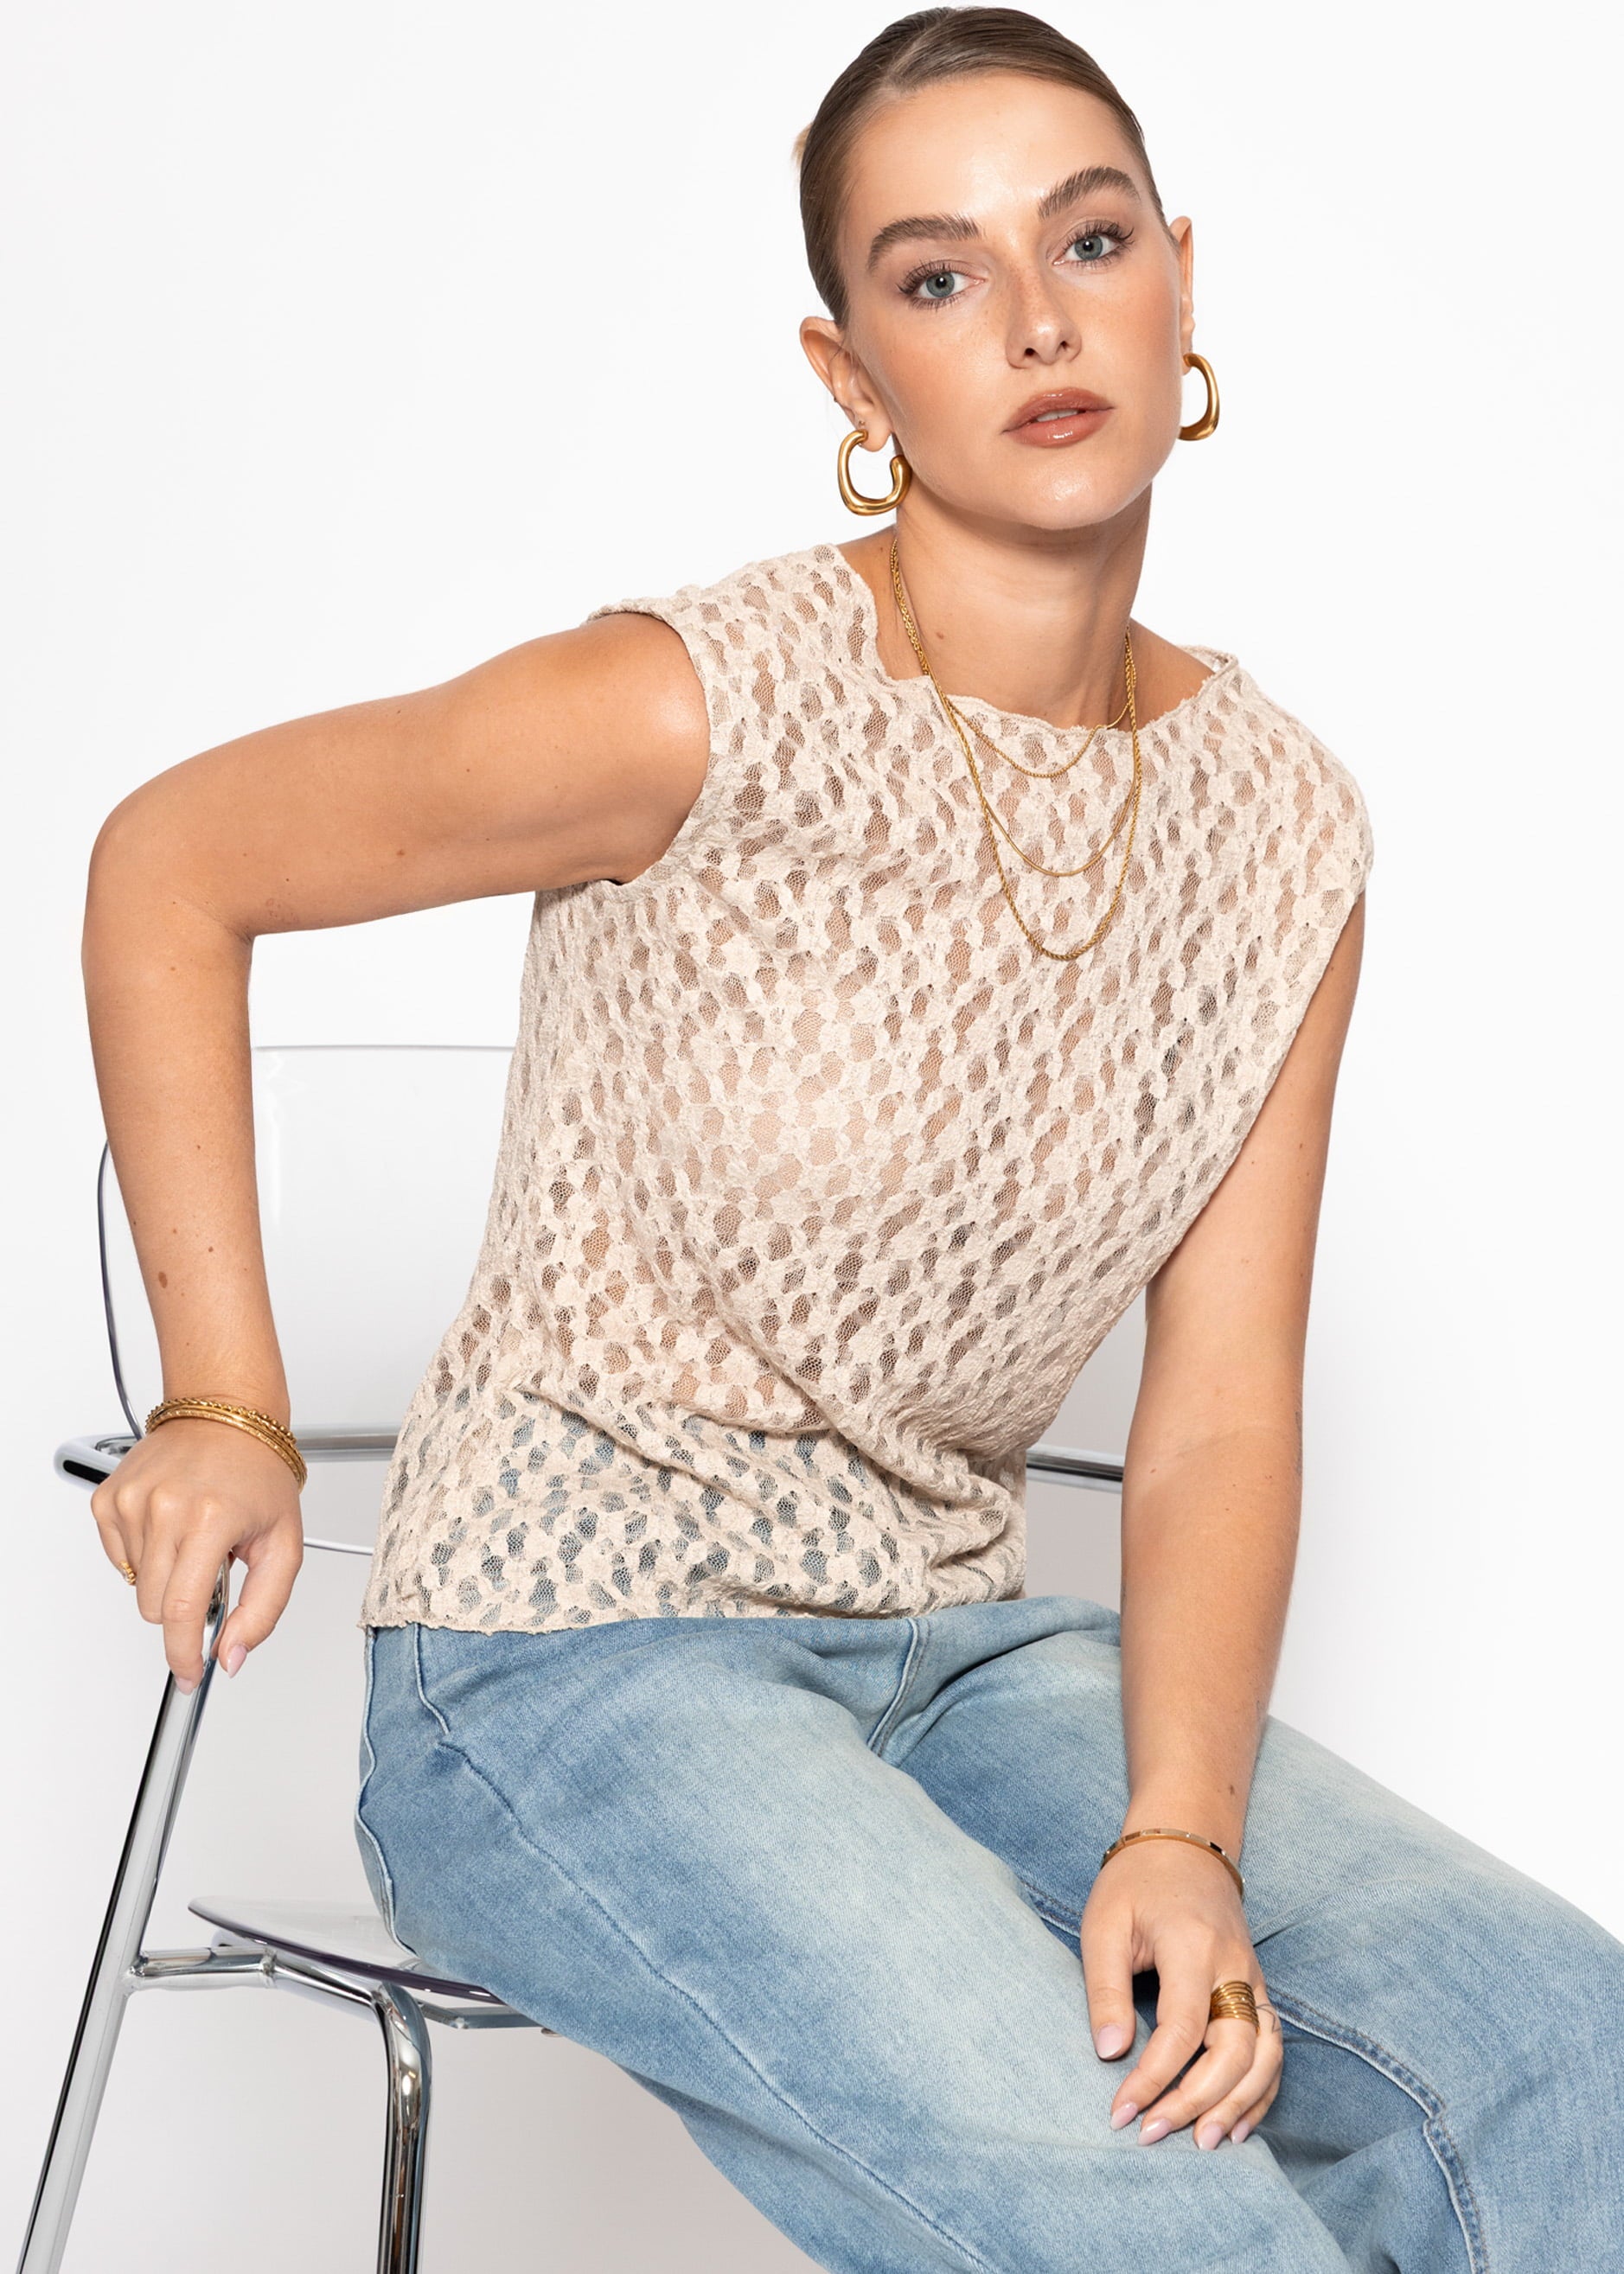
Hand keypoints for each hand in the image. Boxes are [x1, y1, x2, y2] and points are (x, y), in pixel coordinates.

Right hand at [89, 1419, 304, 1691]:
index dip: (184, 1654)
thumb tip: (229, 1656)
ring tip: (196, 1537)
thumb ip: (262, 1609)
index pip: (183, 1610)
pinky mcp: (109, 1498)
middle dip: (186, 1605)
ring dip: (168, 1576)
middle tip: (213, 1567)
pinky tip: (172, 1526)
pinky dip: (147, 1555)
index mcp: (210, 1518)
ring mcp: (131, 1501)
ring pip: (140, 1586)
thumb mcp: (284, 1544)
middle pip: (157, 1608)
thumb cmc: (258, 1473)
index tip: (189, 1675)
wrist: (226, 1415)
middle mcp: (164, 1507)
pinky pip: (121, 1559)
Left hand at [1079, 1836, 1280, 2148]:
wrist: (1184, 1843)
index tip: (1121, 2112)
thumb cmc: (1135, 1884)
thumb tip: (1109, 2054)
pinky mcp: (1258, 1988)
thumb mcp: (1104, 1925)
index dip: (1153, 2078)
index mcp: (1192, 1946)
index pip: (1182, 2029)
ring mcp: (1253, 1978)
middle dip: (1197, 2102)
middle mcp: (1233, 1966)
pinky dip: (1261, 2091)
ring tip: (1203, 2144)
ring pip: (1266, 2055)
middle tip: (1154, 2136)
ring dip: (1239, 2105)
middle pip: (1234, 2050)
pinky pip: (1274, 2049)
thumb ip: (1105, 1989)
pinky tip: (1237, 2125)